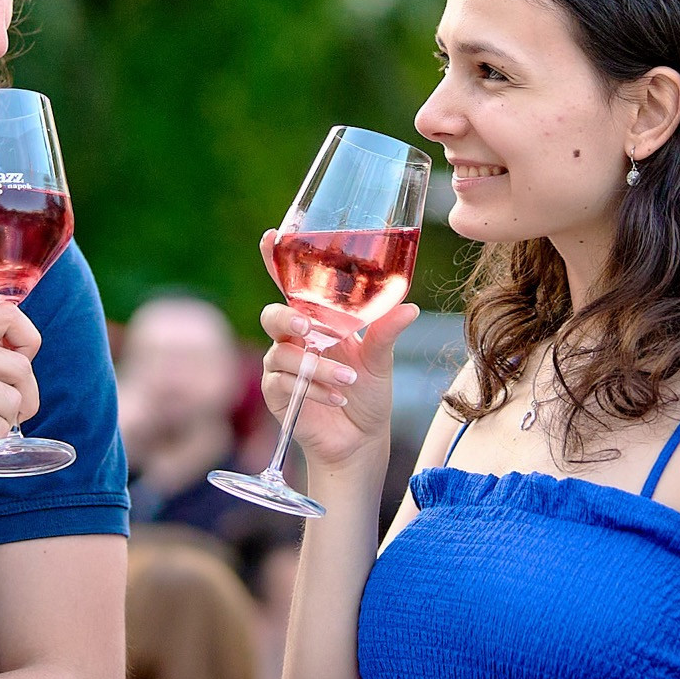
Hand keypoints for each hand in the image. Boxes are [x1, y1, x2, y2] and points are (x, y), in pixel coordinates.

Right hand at [256, 230, 418, 480]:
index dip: (275, 260)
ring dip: (316, 369)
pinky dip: (312, 390)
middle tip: (309, 331)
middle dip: (286, 320)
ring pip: (282, 355)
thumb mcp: (381, 361)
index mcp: (316, 320)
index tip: (270, 238)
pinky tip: (337, 399)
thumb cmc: (368, 394)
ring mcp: (283, 366)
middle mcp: (295, 339)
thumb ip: (386, 333)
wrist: (361, 440)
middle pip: (271, 315)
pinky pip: (283, 384)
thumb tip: (410, 307)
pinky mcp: (278, 394)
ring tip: (347, 383)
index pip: (290, 285)